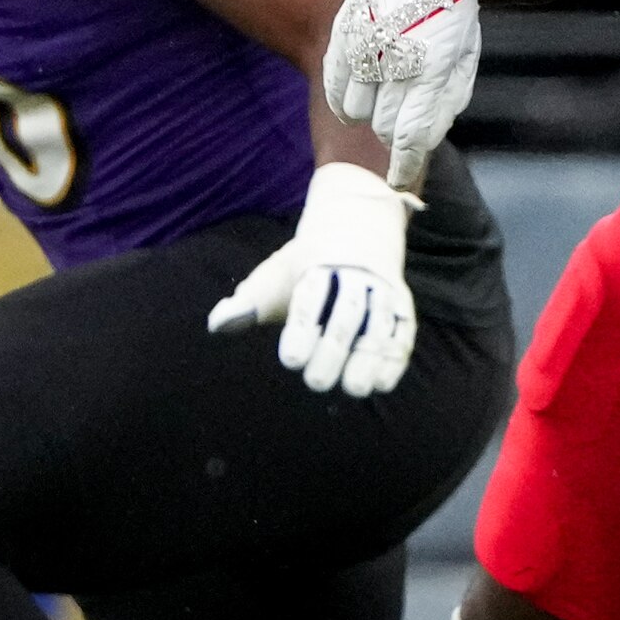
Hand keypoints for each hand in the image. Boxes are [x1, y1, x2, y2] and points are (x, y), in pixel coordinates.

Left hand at [208, 161, 418, 396]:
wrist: (356, 231)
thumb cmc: (306, 267)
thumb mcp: (276, 276)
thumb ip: (249, 302)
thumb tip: (217, 324)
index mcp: (321, 264)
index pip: (311, 297)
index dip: (302, 328)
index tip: (291, 360)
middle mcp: (357, 275)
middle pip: (348, 312)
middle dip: (334, 346)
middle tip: (316, 381)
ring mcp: (383, 291)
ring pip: (379, 323)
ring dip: (369, 357)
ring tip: (353, 388)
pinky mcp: (402, 308)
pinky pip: (403, 332)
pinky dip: (394, 358)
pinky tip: (380, 383)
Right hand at [327, 0, 479, 189]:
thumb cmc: (453, 5)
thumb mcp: (466, 51)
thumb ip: (448, 98)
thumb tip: (425, 140)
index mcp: (433, 66)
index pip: (409, 135)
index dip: (403, 165)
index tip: (399, 180)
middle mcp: (396, 57)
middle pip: (383, 125)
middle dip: (393, 136)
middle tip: (401, 125)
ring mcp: (367, 42)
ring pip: (356, 108)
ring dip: (370, 114)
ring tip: (385, 97)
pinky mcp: (346, 28)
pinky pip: (334, 81)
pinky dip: (343, 98)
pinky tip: (356, 99)